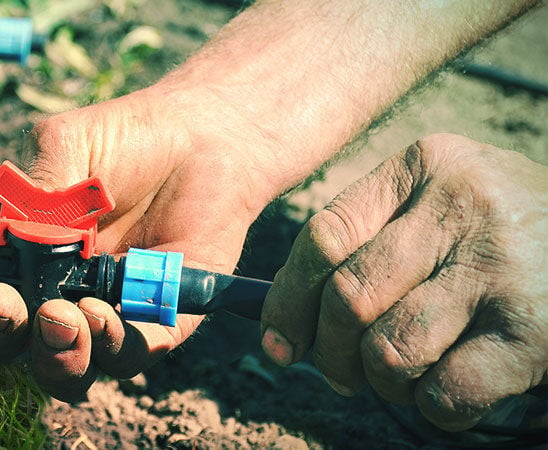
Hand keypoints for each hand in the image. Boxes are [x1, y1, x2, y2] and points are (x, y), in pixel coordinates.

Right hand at [0, 86, 277, 400]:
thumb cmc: (126, 138)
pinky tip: (106, 312)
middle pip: (22, 346)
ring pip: (71, 367)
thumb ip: (36, 192)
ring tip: (69, 318)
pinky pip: (130, 354)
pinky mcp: (158, 321)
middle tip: (35, 313)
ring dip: (61, 354)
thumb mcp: (65, 146)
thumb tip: (16, 244)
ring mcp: (109, 312)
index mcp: (26, 257)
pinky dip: (112, 345)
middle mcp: (61, 293)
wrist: (202, 135)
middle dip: (18, 341)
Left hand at [261, 133, 547, 430]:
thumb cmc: (500, 233)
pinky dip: (431, 407)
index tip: (279, 341)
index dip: (288, 300)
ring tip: (402, 377)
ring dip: (382, 382)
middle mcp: (461, 206)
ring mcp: (501, 268)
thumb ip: (367, 242)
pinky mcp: (536, 331)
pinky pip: (444, 391)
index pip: (324, 235)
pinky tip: (445, 392)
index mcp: (424, 166)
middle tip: (341, 373)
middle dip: (329, 352)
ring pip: (388, 349)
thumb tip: (284, 319)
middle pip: (348, 296)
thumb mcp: (437, 207)